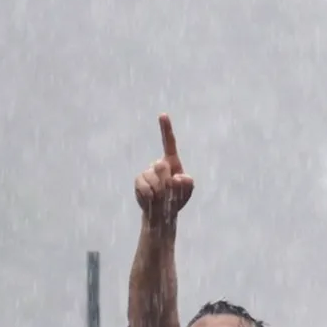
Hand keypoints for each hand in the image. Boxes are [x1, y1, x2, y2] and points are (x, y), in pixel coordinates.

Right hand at [134, 113, 194, 227]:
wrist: (162, 212)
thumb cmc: (177, 198)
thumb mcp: (187, 190)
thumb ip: (187, 183)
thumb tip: (176, 178)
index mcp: (172, 161)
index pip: (169, 142)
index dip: (166, 128)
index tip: (163, 115)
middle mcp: (158, 163)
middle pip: (161, 166)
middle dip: (166, 182)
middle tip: (169, 192)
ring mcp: (147, 171)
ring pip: (153, 179)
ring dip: (160, 192)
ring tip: (162, 198)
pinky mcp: (139, 181)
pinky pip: (145, 188)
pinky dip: (151, 197)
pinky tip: (152, 200)